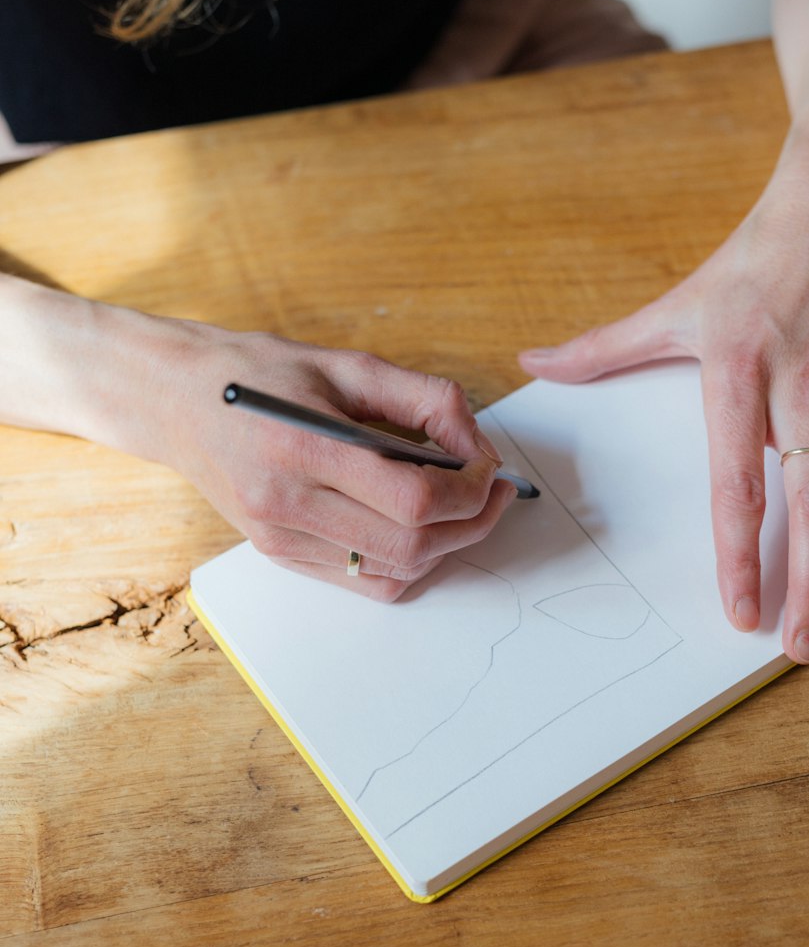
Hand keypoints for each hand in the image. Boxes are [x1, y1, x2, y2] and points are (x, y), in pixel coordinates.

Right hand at [139, 320, 515, 599]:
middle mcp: (289, 505)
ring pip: (394, 573)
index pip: (413, 499)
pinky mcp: (279, 555)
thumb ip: (423, 398)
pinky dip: (408, 563)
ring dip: (446, 547)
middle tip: (496, 493)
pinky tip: (420, 528)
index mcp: (304, 448)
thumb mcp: (347, 363)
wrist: (174, 400)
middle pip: (412, 545)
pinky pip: (364, 583)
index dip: (470, 489)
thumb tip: (478, 446)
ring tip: (465, 508)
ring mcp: (281, 539)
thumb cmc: (259, 372)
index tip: (490, 467)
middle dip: (472, 523)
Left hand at [519, 159, 808, 663]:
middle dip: (808, 580)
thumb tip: (535, 363)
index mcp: (742, 371)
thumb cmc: (755, 259)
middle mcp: (805, 385)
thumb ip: (604, 347)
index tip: (739, 608)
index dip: (740, 551)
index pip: (738, 479)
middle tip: (799, 645)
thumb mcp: (677, 303)